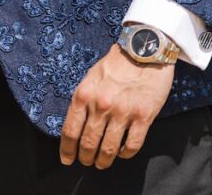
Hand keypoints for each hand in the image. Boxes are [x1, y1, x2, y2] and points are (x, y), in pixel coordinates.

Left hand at [59, 43, 174, 169]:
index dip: (67, 150)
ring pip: (109, 149)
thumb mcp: (91, 78)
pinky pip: (132, 146)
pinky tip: (123, 152)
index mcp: (84, 94)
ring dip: (104, 160)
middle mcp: (101, 105)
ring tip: (102, 163)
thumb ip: (84, 100)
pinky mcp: (143, 116)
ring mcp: (123, 112)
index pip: (70, 131)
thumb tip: (76, 125)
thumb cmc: (116, 64)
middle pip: (88, 143)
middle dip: (86, 158)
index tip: (67, 159)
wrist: (144, 49)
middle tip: (87, 162)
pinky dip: (125, 154)